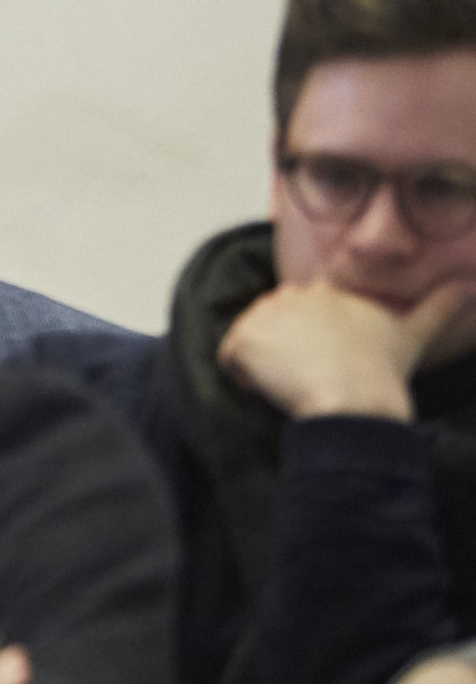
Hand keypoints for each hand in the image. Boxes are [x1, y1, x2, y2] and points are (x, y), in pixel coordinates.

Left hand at [219, 279, 467, 420]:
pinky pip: (231, 361)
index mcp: (326, 292)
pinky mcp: (241, 339)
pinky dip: (245, 377)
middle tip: (316, 377)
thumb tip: (471, 284)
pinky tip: (276, 388)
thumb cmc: (384, 371)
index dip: (312, 342)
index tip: (329, 362)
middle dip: (286, 351)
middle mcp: (291, 294)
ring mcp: (262, 315)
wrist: (355, 399)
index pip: (302, 313)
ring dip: (266, 364)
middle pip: (274, 327)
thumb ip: (440, 306)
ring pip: (252, 343)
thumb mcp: (414, 333)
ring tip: (300, 382)